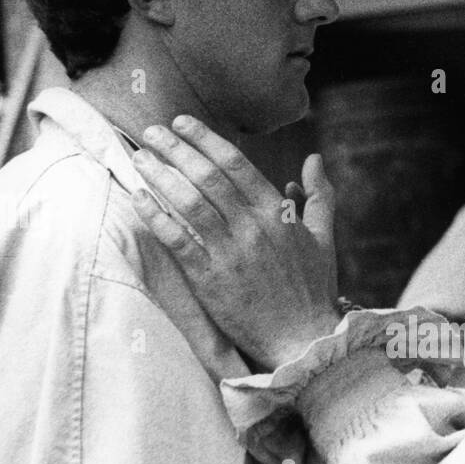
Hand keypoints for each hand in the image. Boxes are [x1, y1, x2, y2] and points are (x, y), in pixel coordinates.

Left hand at [130, 115, 339, 368]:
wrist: (301, 340)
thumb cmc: (312, 291)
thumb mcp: (324, 239)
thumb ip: (320, 195)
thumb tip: (314, 158)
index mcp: (278, 215)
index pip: (236, 164)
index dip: (206, 139)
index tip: (183, 123)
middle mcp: (253, 229)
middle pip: (208, 177)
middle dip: (177, 149)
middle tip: (153, 131)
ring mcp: (230, 254)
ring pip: (189, 203)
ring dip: (161, 176)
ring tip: (140, 156)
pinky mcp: (210, 281)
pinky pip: (177, 241)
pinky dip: (157, 216)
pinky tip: (140, 198)